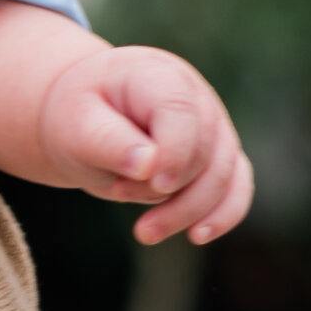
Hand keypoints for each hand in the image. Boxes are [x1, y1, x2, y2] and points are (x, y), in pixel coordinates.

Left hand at [39, 44, 252, 245]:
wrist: (83, 120)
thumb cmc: (77, 116)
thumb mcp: (75, 123)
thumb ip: (108, 141)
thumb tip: (148, 166)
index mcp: (156, 75)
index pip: (181, 112)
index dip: (175, 151)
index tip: (155, 183)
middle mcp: (196, 97)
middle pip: (204, 150)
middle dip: (166, 186)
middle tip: (117, 192)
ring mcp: (213, 127)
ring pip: (223, 176)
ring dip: (187, 211)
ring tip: (144, 232)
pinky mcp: (217, 156)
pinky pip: (235, 188)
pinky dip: (222, 214)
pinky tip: (197, 235)